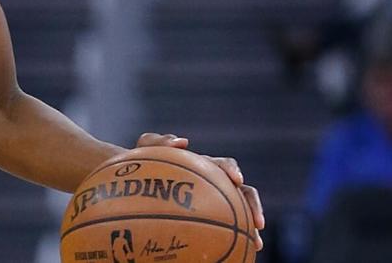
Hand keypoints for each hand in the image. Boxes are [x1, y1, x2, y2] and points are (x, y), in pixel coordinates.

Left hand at [136, 133, 264, 250]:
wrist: (133, 179)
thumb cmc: (140, 162)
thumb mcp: (145, 148)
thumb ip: (157, 140)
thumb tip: (184, 142)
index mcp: (203, 166)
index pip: (224, 165)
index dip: (233, 170)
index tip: (236, 180)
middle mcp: (213, 183)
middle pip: (242, 192)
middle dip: (253, 205)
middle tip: (258, 222)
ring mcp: (212, 200)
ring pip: (238, 213)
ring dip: (249, 228)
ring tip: (257, 244)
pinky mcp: (207, 216)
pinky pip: (221, 229)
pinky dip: (229, 240)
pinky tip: (230, 255)